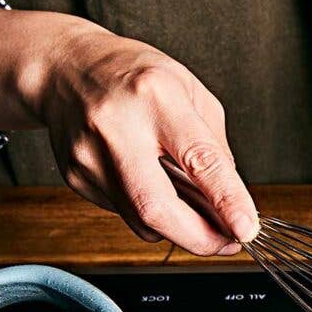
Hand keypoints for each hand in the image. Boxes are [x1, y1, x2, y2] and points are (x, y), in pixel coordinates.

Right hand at [29, 23, 258, 253]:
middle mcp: (116, 127)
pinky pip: (125, 214)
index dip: (227, 199)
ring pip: (142, 220)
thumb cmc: (135, 76)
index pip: (198, 159)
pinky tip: (157, 189)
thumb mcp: (190, 91)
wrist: (65, 68)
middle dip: (200, 238)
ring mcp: (89, 156)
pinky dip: (152, 214)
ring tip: (200, 214)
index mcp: (156, 97)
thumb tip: (231, 200)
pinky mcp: (76, 177)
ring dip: (180, 229)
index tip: (246, 228)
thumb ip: (214, 147)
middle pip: (158, 207)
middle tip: (227, 243)